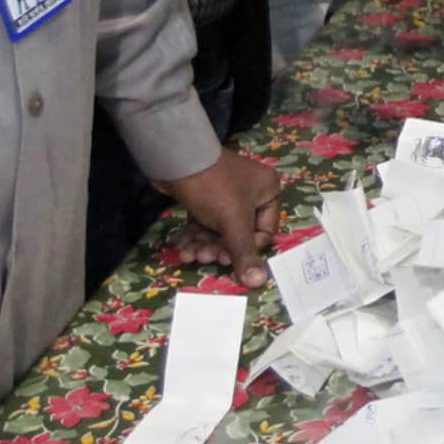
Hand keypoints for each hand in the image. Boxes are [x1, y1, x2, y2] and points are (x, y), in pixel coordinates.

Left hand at [157, 150, 282, 281]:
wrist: (176, 159)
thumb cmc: (214, 188)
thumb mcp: (232, 222)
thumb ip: (244, 253)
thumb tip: (258, 283)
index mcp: (268, 191)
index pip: (264, 232)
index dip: (245, 249)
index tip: (225, 259)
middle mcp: (251, 191)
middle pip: (239, 233)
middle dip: (219, 248)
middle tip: (204, 257)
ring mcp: (227, 194)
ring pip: (219, 230)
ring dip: (204, 245)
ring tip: (189, 254)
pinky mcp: (205, 197)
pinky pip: (205, 223)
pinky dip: (195, 236)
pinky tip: (182, 248)